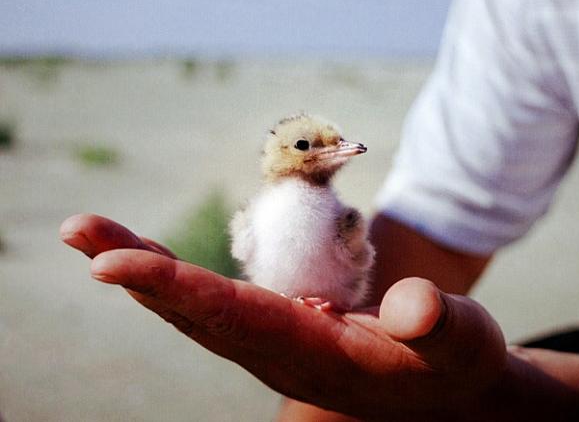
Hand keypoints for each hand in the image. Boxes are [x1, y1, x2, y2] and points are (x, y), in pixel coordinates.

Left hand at [59, 214, 518, 419]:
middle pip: (191, 312)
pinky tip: (145, 260)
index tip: (111, 266)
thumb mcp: (460, 340)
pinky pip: (208, 304)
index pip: (235, 318)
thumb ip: (437, 323)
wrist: (442, 389)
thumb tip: (415, 304)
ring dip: (140, 272)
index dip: (176, 289)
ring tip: (90, 234)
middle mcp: (277, 354)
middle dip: (134, 271)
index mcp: (316, 356)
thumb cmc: (451, 360)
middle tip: (78, 230)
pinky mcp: (270, 330)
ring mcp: (268, 344)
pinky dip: (169, 278)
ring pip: (191, 309)